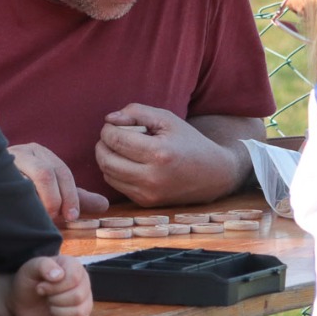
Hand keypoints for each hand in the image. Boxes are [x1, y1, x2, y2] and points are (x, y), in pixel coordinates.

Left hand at [7, 254, 92, 315]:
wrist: (23, 300)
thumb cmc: (28, 280)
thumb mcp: (31, 268)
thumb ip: (44, 265)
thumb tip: (58, 275)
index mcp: (73, 266)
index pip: (73, 278)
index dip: (55, 287)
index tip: (40, 287)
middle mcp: (83, 281)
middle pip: (78, 296)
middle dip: (55, 300)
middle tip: (45, 296)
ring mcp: (84, 299)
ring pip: (79, 311)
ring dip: (58, 312)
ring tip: (50, 305)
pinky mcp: (82, 315)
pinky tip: (53, 315)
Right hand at [8, 143, 108, 223]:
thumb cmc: (26, 191)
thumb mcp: (54, 192)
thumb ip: (76, 198)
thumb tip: (105, 205)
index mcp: (40, 153)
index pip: (61, 172)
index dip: (70, 196)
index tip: (71, 217)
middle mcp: (23, 152)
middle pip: (45, 173)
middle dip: (54, 199)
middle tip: (54, 219)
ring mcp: (4, 161)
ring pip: (23, 180)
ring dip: (35, 202)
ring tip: (37, 217)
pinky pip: (5, 186)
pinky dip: (16, 202)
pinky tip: (19, 213)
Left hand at [95, 104, 234, 206]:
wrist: (213, 174)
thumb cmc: (189, 142)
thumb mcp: (167, 119)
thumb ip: (136, 112)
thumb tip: (110, 119)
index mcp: (159, 153)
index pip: (115, 139)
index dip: (108, 129)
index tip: (115, 124)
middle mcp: (152, 177)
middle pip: (106, 160)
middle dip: (103, 144)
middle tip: (112, 135)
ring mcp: (148, 193)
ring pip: (108, 174)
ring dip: (106, 158)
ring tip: (120, 148)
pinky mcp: (146, 202)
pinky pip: (117, 185)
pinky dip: (115, 172)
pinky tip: (128, 162)